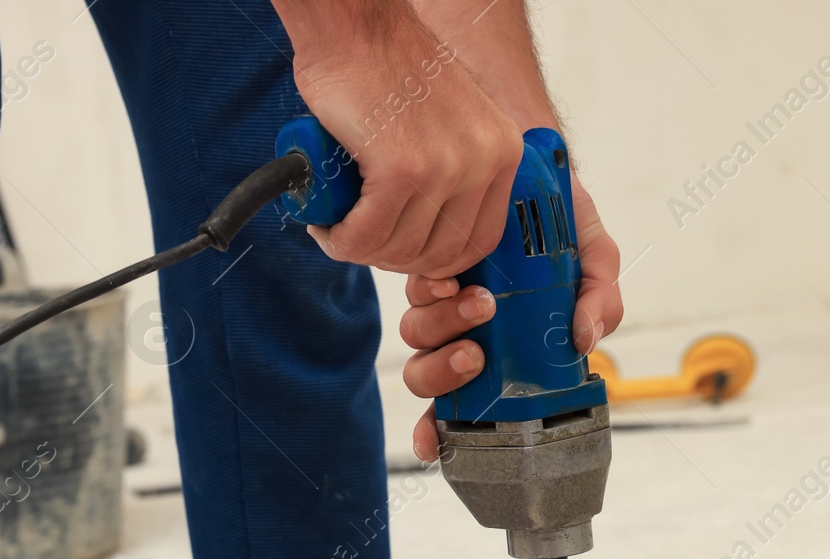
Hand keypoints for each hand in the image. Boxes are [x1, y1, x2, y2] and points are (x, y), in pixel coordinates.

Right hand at [292, 27, 523, 277]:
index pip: (480, 241)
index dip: (435, 259)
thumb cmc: (386, 70)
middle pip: (441, 255)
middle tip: (362, 241)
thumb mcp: (450, 124)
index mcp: (502, 151)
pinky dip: (342, 240)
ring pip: (400, 249)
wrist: (356, 27)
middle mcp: (484, 160)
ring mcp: (446, 166)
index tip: (403, 251)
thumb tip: (430, 232)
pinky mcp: (403, 168)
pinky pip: (368, 234)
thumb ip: (454, 173)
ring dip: (361, 250)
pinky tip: (327, 226)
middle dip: (395, 260)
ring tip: (339, 229)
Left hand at [400, 171, 623, 460]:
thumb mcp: (594, 256)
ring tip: (477, 303)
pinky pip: (412, 290)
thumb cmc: (562, 216)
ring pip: (417, 336)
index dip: (442, 429)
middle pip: (430, 375)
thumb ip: (601, 298)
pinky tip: (445, 280)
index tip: (441, 438)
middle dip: (446, 373)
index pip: (464, 403)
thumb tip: (586, 341)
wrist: (534, 154)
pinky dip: (427, 292)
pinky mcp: (419, 263)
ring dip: (441, 329)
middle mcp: (461, 329)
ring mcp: (437, 298)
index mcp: (500, 347)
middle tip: (477, 354)